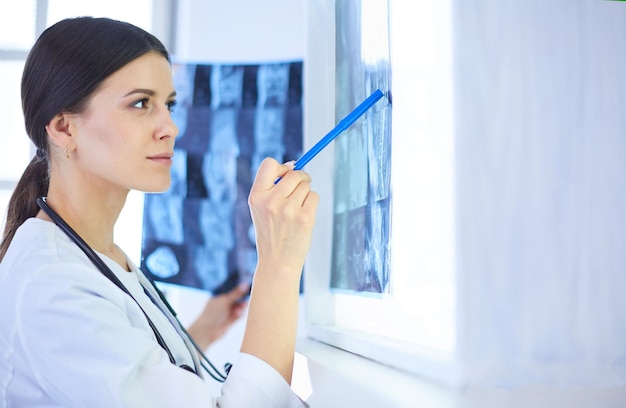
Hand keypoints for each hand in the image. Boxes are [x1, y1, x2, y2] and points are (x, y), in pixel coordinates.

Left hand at [186, 283, 249, 349]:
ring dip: (241, 307)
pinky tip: (239, 314)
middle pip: (235, 299)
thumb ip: (236, 294)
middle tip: (248, 297)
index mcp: (218, 296)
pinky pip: (237, 315)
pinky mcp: (229, 320)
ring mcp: (226, 312)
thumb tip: (245, 285)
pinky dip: (239, 314)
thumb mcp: (225, 301)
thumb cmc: (212, 313)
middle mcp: (222, 304)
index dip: (238, 288)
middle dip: (241, 298)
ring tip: (243, 306)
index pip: (230, 290)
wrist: (207, 331)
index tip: (247, 285)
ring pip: (237, 307)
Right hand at [248, 158, 318, 277]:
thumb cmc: (271, 233)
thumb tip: (294, 165)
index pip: (269, 164)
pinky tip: (303, 218)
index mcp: (256, 196)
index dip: (281, 166)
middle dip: (300, 179)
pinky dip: (312, 204)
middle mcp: (270, 201)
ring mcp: (288, 210)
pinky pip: (314, 197)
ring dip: (305, 195)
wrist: (276, 262)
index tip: (287, 174)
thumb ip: (272, 188)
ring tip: (296, 212)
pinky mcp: (304, 218)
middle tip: (300, 189)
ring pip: (306, 186)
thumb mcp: (261, 209)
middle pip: (293, 174)